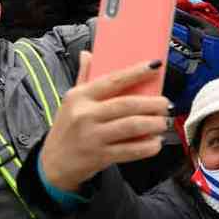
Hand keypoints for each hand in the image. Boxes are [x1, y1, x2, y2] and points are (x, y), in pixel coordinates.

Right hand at [40, 52, 168, 191]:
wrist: (53, 165)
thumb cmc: (66, 130)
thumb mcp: (69, 101)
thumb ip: (82, 77)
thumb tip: (87, 54)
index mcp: (80, 96)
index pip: (112, 80)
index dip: (136, 72)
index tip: (155, 66)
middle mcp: (85, 115)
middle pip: (127, 104)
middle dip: (152, 104)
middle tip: (165, 104)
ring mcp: (93, 137)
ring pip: (131, 126)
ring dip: (153, 124)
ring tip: (163, 122)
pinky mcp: (100, 156)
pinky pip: (130, 150)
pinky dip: (147, 147)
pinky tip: (155, 143)